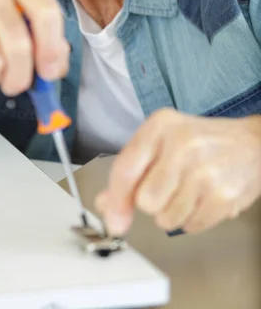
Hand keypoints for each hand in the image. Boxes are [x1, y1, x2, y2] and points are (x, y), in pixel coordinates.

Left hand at [95, 109, 260, 234]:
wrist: (251, 143)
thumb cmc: (201, 141)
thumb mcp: (161, 141)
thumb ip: (131, 170)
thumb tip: (105, 205)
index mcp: (160, 126)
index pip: (126, 169)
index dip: (115, 200)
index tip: (113, 218)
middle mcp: (182, 144)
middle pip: (145, 201)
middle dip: (153, 203)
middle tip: (168, 187)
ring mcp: (204, 171)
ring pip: (166, 219)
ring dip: (173, 213)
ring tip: (189, 190)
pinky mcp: (223, 195)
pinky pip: (190, 226)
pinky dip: (193, 218)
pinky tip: (203, 197)